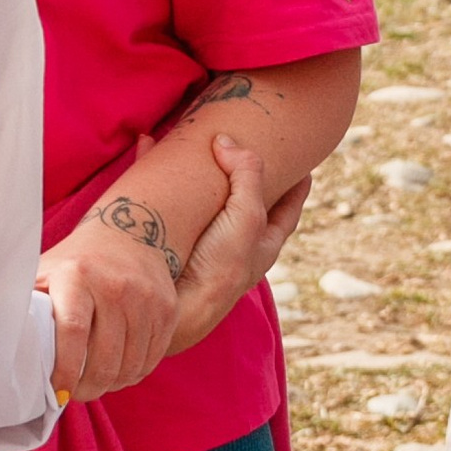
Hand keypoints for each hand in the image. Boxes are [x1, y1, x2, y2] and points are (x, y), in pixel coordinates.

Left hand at [39, 193, 183, 402]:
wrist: (128, 234)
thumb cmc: (75, 263)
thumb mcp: (45, 272)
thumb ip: (27, 307)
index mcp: (77, 276)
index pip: (73, 332)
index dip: (65, 371)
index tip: (57, 393)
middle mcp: (116, 285)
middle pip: (105, 357)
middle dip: (88, 388)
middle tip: (75, 395)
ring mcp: (146, 298)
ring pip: (131, 365)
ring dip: (111, 385)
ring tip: (95, 385)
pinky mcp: (167, 309)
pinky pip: (152, 359)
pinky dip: (133, 374)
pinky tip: (117, 372)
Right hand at [168, 142, 308, 356]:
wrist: (174, 307)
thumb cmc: (219, 268)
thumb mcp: (247, 216)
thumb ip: (246, 176)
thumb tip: (227, 143)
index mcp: (263, 244)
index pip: (289, 209)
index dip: (298, 186)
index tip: (304, 164)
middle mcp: (235, 245)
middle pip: (247, 202)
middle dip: (246, 176)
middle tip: (247, 148)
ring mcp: (202, 243)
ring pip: (204, 200)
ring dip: (198, 174)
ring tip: (195, 146)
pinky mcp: (169, 239)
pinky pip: (165, 199)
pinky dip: (157, 174)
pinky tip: (146, 154)